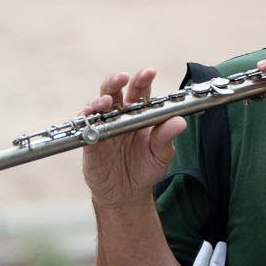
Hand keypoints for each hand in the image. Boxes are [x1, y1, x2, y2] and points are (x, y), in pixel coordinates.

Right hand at [80, 68, 186, 207]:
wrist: (127, 193)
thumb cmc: (145, 168)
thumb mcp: (161, 155)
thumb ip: (166, 137)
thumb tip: (180, 121)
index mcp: (139, 114)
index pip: (140, 91)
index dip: (143, 79)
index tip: (149, 72)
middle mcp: (119, 115)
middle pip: (115, 90)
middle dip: (117, 80)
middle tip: (124, 77)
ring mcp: (103, 126)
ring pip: (98, 104)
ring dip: (101, 98)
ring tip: (106, 101)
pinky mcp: (90, 140)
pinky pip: (86, 125)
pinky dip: (86, 117)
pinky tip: (90, 114)